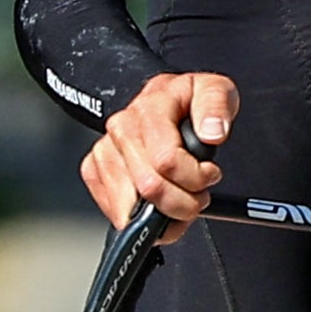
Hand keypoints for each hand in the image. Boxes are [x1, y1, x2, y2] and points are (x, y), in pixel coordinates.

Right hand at [82, 73, 235, 242]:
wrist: (166, 103)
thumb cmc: (188, 102)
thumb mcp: (215, 90)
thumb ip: (216, 105)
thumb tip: (212, 132)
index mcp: (149, 108)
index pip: (167, 161)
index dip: (195, 178)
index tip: (209, 175)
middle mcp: (121, 128)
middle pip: (150, 188)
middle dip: (183, 203)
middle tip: (197, 195)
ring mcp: (104, 151)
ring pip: (131, 208)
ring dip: (164, 215)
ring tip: (179, 199)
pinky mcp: (94, 170)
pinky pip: (115, 212)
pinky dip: (141, 220)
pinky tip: (157, 205)